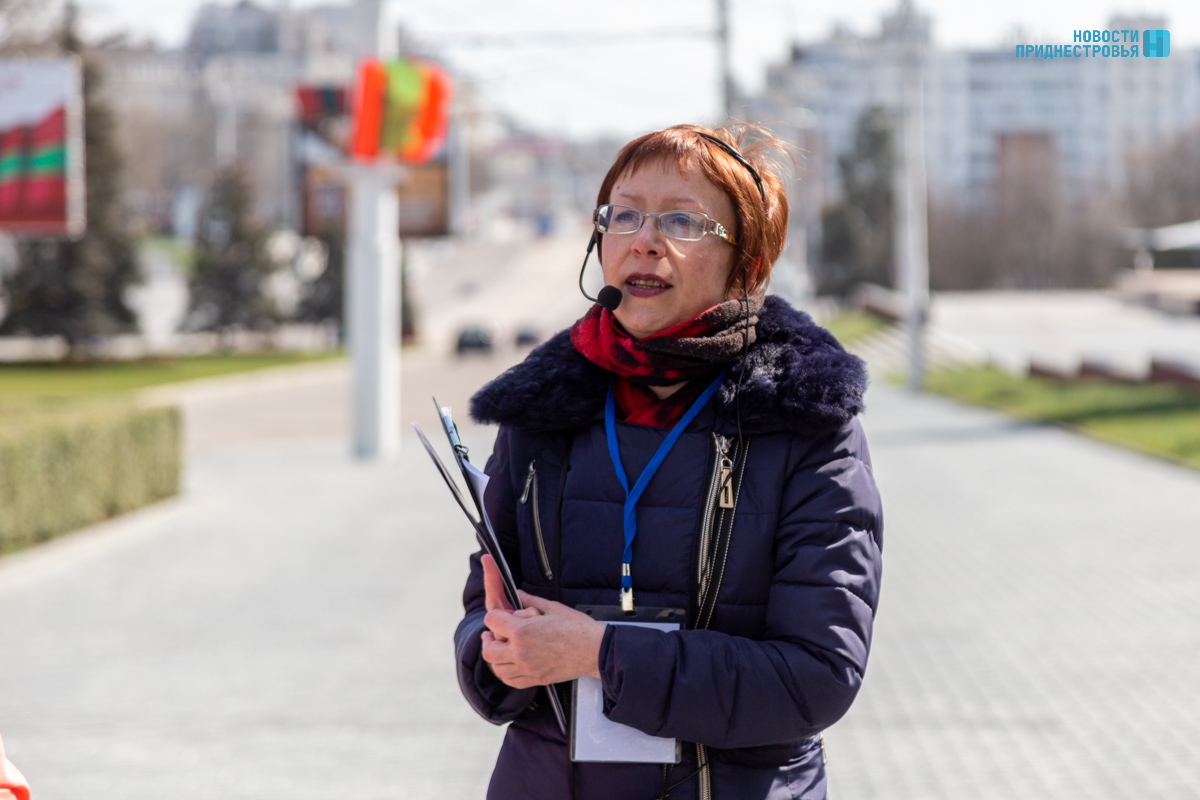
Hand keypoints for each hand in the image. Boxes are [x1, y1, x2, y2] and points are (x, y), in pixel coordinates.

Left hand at [479, 555, 605, 687]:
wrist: (595, 651)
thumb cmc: (577, 628)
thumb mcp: (553, 607)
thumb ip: (530, 601)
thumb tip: (518, 594)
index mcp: (522, 631)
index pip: (492, 621)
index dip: (495, 615)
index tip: (500, 615)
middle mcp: (520, 652)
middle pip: (488, 649)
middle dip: (489, 638)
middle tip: (494, 633)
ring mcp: (527, 668)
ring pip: (496, 668)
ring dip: (496, 657)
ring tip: (503, 648)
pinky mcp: (536, 679)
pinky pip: (510, 681)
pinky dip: (506, 673)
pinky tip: (511, 664)